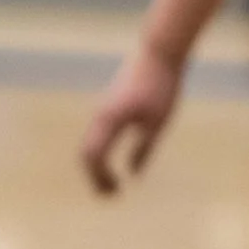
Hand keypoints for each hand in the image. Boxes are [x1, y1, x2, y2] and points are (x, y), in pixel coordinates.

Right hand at [82, 40, 182, 192]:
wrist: (158, 52)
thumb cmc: (161, 86)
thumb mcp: (158, 122)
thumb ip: (144, 148)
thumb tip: (133, 173)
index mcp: (109, 120)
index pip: (94, 157)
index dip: (101, 178)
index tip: (115, 194)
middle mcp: (100, 116)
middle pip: (86, 153)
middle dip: (95, 177)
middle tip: (109, 196)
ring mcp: (102, 110)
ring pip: (89, 144)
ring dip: (97, 167)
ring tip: (111, 184)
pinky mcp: (108, 106)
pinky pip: (96, 136)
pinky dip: (99, 154)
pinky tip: (112, 162)